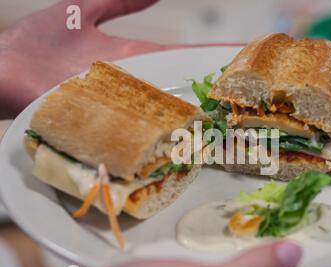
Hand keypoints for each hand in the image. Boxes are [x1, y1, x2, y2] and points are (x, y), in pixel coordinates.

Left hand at [0, 0, 236, 117]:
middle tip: (250, 100)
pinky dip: (158, 139)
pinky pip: (135, 134)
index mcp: (132, 60)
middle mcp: (132, 88)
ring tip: (231, 125)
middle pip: (180, 91)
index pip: (180, 56)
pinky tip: (184, 144)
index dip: (209, 54)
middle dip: (214, 96)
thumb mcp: (80, 9)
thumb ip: (118, 1)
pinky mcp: (101, 125)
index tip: (240, 54)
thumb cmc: (35, 42)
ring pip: (165, 116)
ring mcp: (119, 109)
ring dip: (195, 121)